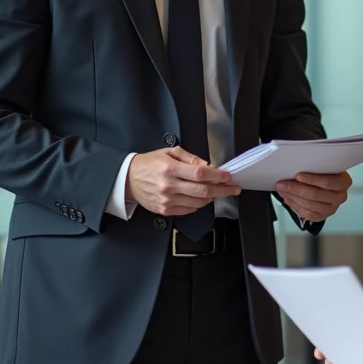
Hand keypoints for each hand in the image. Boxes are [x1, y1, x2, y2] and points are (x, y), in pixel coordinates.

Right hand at [126, 147, 240, 215]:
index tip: (228, 176)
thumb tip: (208, 166)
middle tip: (233, 188)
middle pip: (203, 191)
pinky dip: (199, 204)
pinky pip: (189, 210)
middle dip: (222, 190)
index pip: (200, 174)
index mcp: (170, 169)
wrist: (129, 179)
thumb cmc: (149, 164)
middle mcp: (169, 186)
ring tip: (218, 191)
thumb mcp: (169, 152)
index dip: (217, 176)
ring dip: (212, 197)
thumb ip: (190, 159)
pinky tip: (202, 197)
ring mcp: (167, 200)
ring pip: (198, 202)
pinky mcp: (166, 210)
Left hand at [276, 171, 351, 222]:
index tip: (298, 175)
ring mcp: (332, 208)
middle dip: (296, 188)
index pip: (328, 182)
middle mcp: (340, 196)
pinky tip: (288, 199)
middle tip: (282, 184)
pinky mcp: (323, 216)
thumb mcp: (324, 167)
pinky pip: (308, 214)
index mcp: (344, 181)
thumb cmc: (324, 174)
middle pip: (316, 194)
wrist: (327, 186)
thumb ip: (315, 166)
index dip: (312, 179)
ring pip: (310, 204)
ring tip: (282, 190)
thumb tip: (296, 166)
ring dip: (293, 197)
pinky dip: (295, 206)